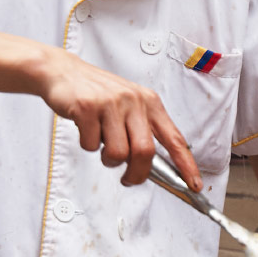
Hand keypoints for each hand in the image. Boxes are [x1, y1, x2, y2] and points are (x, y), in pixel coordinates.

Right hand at [36, 48, 200, 189]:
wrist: (63, 72)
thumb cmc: (97, 93)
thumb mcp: (129, 105)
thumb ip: (141, 130)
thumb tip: (150, 165)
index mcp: (150, 102)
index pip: (175, 138)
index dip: (186, 164)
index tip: (195, 184)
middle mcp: (134, 101)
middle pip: (144, 152)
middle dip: (137, 174)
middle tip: (128, 179)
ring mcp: (110, 104)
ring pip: (117, 153)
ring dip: (108, 160)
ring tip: (101, 145)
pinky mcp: (87, 108)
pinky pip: (91, 145)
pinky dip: (87, 145)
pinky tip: (85, 129)